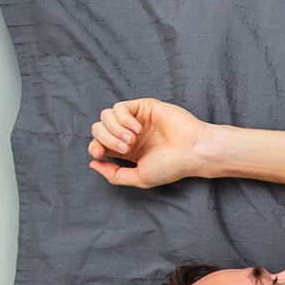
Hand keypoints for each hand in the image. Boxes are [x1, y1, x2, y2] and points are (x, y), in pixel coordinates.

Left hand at [86, 98, 209, 187]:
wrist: (191, 150)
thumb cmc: (171, 166)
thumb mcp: (140, 178)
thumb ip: (114, 175)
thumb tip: (93, 163)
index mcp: (127, 150)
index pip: (99, 144)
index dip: (95, 147)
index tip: (100, 153)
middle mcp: (129, 133)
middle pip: (98, 129)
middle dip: (107, 139)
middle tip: (127, 148)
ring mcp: (135, 119)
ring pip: (105, 116)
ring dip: (115, 130)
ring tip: (133, 139)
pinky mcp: (143, 106)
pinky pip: (119, 107)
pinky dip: (123, 118)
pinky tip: (138, 128)